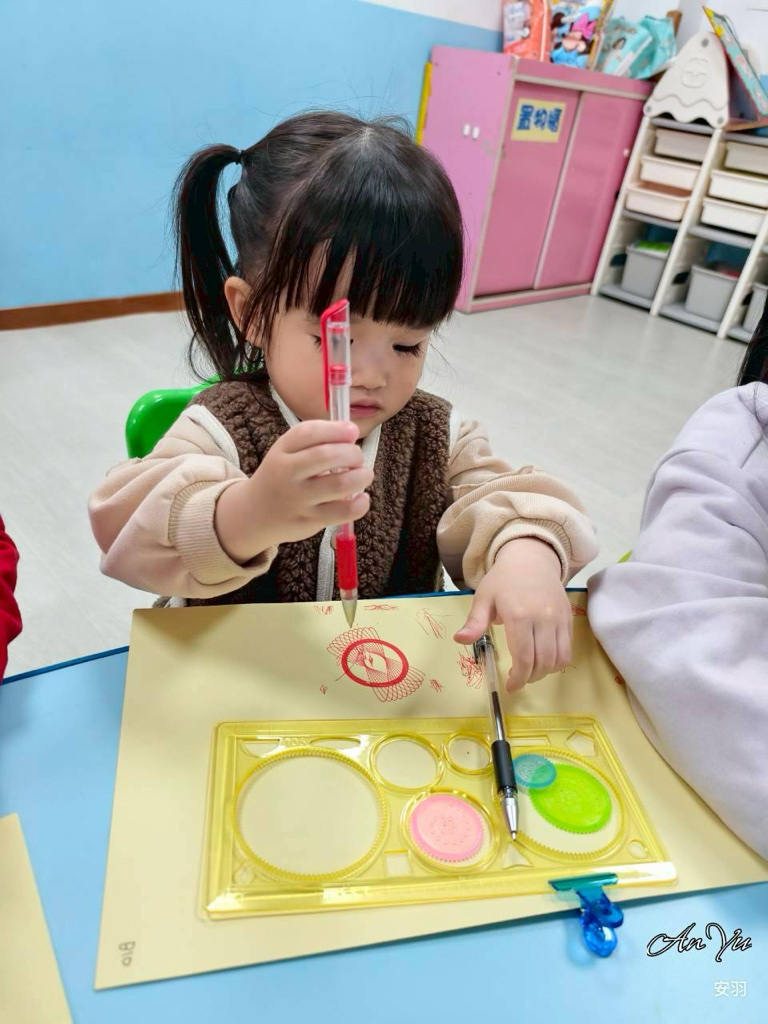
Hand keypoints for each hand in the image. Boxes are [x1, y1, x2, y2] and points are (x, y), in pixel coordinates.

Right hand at [215, 420, 372, 563]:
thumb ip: (315, 440)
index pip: (310, 432)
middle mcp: (287, 473)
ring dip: (362, 476)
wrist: (255, 514)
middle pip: (327, 456)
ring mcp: (298, 499)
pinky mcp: (309, 521)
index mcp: (282, 450)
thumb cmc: (281, 477)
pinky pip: (343, 512)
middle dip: (353, 453)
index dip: (337, 429)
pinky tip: (362, 498)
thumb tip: (351, 433)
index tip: (352, 432)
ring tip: (364, 475)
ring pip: (340, 484)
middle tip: (357, 457)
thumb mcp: (286, 452)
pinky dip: (360, 504)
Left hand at [454, 538, 571, 690]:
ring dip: (545, 672)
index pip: (523, 656)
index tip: (510, 686)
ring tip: (530, 672)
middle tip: (518, 680)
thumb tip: (459, 640)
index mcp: (518, 615)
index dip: (518, 677)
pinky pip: (568, 649)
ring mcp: (558, 618)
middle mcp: (542, 618)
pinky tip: (544, 661)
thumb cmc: (503, 580)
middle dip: (530, 677)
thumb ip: (474, 622)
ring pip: (558, 658)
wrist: (531, 559)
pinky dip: (558, 662)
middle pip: (542, 661)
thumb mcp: (483, 598)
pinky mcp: (568, 618)